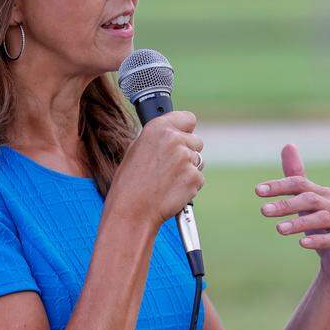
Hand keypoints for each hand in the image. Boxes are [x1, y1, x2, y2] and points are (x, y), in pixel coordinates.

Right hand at [110, 110, 204, 225]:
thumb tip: (173, 133)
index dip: (186, 129)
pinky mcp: (194, 177)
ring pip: (198, 160)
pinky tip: (172, 190)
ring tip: (167, 181)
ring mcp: (186, 158)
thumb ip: (158, 138)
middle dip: (187, 152)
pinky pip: (199, 178)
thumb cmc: (129, 184)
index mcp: (158, 128)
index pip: (188, 118)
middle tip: (169, 167)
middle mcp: (174, 139)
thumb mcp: (136, 149)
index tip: (183, 135)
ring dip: (188, 169)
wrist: (132, 212)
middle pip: (196, 141)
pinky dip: (190, 185)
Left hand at [256, 144, 329, 293]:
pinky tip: (302, 244)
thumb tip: (288, 144)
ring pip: (321, 219)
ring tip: (279, 229)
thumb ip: (296, 176)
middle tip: (263, 211)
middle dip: (285, 204)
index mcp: (321, 193)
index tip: (257, 191)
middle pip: (309, 199)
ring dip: (299, 223)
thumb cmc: (322, 225)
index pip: (299, 184)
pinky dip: (319, 240)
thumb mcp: (306, 201)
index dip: (279, 186)